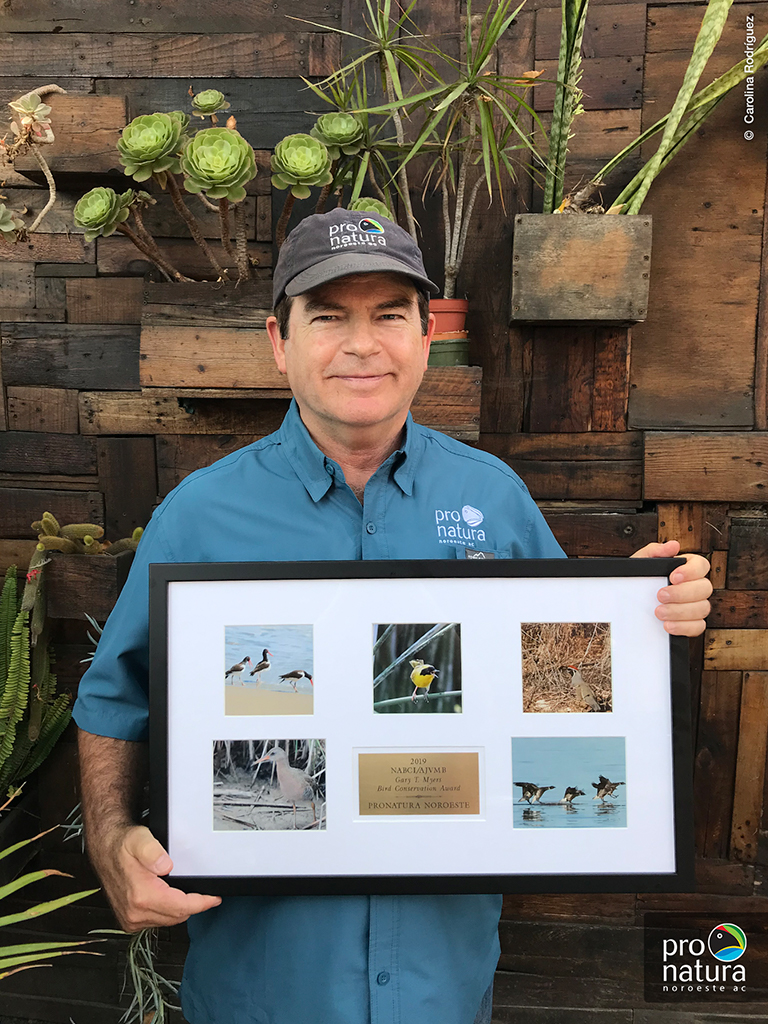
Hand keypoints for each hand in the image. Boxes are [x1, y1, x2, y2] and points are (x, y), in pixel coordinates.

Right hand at [98, 824, 220, 931]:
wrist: (105, 850)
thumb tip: (166, 865)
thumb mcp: (139, 839)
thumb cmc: (122, 845)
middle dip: (193, 906)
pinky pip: (157, 921)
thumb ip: (153, 852)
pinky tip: (169, 898)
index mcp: (140, 896)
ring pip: (168, 921)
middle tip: (204, 893)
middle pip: (176, 917)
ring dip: (179, 909)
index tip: (214, 898)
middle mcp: (134, 913)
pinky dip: (167, 912)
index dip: (200, 904)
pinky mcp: (129, 921)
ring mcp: (131, 919)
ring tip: (186, 894)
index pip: (180, 908)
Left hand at [630, 539, 711, 636]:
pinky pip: (698, 627)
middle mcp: (694, 587)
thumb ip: (655, 551)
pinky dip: (683, 627)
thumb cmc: (638, 580)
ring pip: (703, 608)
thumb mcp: (640, 562)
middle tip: (660, 596)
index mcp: (686, 568)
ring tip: (659, 612)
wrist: (626, 603)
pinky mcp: (690, 623)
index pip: (702, 565)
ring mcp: (695, 606)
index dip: (691, 571)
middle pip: (705, 588)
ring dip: (680, 611)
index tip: (673, 577)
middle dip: (682, 593)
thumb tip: (673, 545)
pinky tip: (667, 625)